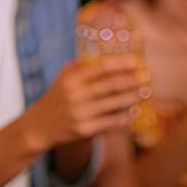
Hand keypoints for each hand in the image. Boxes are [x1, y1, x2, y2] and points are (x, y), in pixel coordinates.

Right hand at [27, 57, 143, 149]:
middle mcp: (76, 95)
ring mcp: (80, 113)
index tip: (137, 61)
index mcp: (72, 78)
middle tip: (147, 77)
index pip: (101, 68)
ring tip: (146, 92)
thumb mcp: (64, 77)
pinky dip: (124, 117)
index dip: (121, 64)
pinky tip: (134, 112)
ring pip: (114, 104)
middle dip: (132, 80)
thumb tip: (110, 56)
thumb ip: (83, 66)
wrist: (39, 126)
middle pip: (110, 85)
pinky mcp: (84, 130)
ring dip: (133, 98)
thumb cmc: (57, 97)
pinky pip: (110, 122)